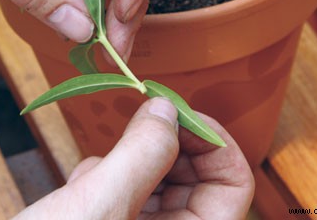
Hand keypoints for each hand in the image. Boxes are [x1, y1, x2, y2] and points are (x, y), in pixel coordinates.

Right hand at [13, 98, 253, 219]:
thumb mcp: (98, 207)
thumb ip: (140, 154)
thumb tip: (167, 108)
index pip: (234, 184)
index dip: (213, 141)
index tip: (178, 111)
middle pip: (196, 177)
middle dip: (170, 140)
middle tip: (145, 111)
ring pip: (158, 178)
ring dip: (135, 155)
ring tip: (109, 153)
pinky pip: (127, 189)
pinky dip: (109, 173)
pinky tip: (83, 181)